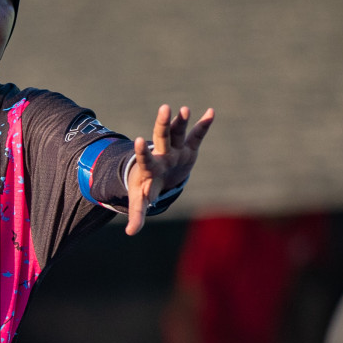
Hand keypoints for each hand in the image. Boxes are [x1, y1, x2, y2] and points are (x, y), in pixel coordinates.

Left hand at [125, 104, 212, 235]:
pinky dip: (204, 125)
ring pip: (177, 132)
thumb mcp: (140, 201)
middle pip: (161, 137)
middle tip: (164, 109)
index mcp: (150, 167)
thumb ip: (137, 214)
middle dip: (162, 124)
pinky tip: (212, 111)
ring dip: (181, 121)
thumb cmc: (146, 188)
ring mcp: (175, 149)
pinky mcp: (188, 148)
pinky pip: (197, 135)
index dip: (143, 151)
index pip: (145, 159)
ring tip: (184, 109)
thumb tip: (131, 232)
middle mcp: (162, 154)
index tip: (139, 141)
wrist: (157, 176)